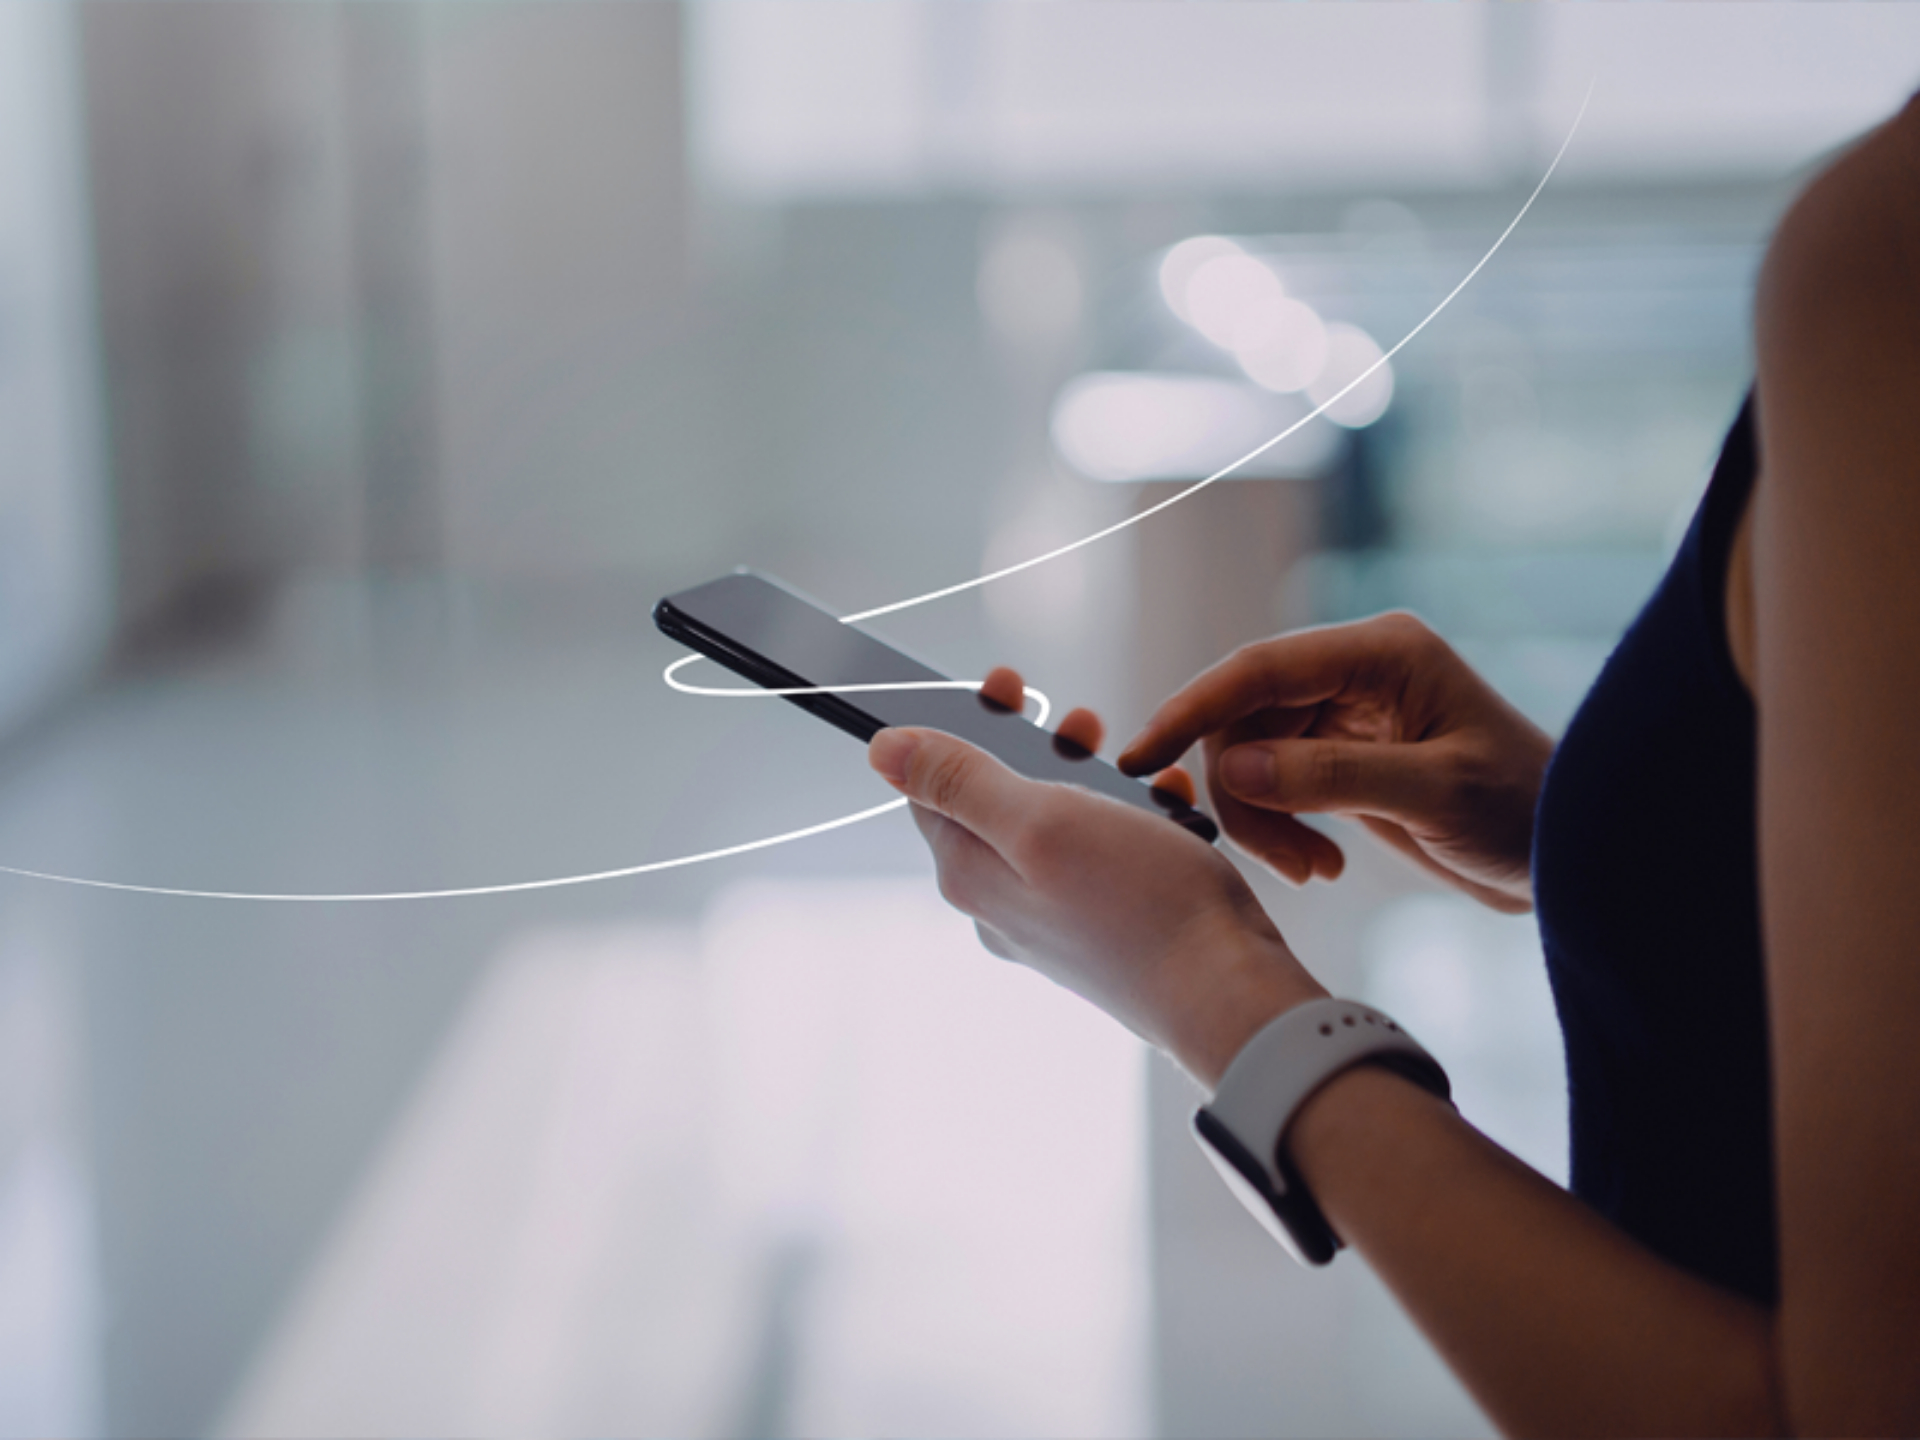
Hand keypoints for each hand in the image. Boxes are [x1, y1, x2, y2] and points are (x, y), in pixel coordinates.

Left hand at [868, 668, 1324, 1087]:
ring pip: (1058, 825)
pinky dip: (1134, 821)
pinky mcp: (1106, 930)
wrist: (1228, 992)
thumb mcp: (1041, 820)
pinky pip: (1106, 857)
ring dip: (1092, 780)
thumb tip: (882, 750)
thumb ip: (961, 782)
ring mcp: (1056, 921)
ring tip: (1135, 764)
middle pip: (997, 802)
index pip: (932, 788)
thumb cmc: (1142, 907)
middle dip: (1038, 747)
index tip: (1005, 684)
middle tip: (1081, 722)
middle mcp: (1005, 904)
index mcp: (973, 876)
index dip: (960, 726)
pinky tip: (1170, 811)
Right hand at [1118, 613, 1552, 913]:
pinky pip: (1274, 785)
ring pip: (1250, 758)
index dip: (1192, 708)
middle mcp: (1356, 672)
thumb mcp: (1434, 794)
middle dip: (1244, 793)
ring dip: (1263, 821)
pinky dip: (1281, 830)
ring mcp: (1345, 714)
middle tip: (1285, 861)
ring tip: (1311, 870)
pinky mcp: (1341, 757)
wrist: (1569, 855)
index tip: (1139, 756)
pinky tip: (1322, 864)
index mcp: (1382, 653)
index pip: (1259, 668)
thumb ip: (1331, 777)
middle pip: (1243, 717)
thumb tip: (1232, 768)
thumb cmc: (1524, 812)